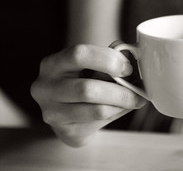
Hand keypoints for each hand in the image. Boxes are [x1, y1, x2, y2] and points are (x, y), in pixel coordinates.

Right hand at [31, 44, 146, 146]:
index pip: (79, 55)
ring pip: (96, 110)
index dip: (107, 59)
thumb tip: (128, 52)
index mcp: (52, 64)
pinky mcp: (64, 130)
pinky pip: (98, 122)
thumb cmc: (82, 82)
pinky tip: (120, 108)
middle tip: (137, 92)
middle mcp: (45, 88)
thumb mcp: (90, 66)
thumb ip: (106, 58)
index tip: (127, 68)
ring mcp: (52, 112)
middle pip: (87, 89)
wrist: (68, 116)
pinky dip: (116, 114)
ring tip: (133, 101)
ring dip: (121, 105)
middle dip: (119, 91)